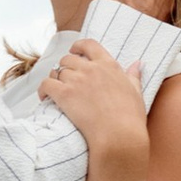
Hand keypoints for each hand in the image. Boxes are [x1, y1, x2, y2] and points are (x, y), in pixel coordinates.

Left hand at [43, 32, 150, 161]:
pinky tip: (45, 97)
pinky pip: (46, 84)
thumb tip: (137, 64)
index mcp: (108, 65)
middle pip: (68, 59)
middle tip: (65, 78)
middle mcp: (91, 69)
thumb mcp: (136, 92)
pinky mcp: (64, 95)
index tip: (74, 50)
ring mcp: (76, 80)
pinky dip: (43, 90)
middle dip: (65, 67)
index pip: (89, 45)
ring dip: (55, 79)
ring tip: (56, 90)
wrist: (119, 135)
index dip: (78, 46)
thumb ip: (133, 76)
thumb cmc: (130, 117)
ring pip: (57, 71)